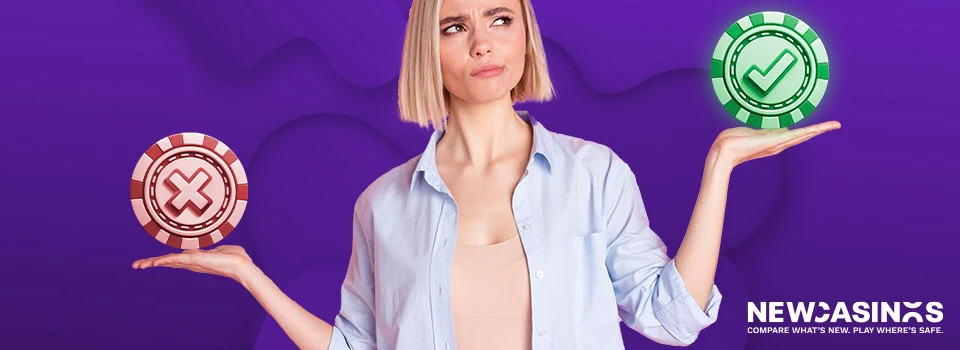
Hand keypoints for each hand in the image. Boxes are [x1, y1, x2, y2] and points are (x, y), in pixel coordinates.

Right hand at [132, 245, 253, 282]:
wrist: (242, 265)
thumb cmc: (237, 258)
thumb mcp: (224, 251)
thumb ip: (218, 250)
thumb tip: (220, 250)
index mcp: (197, 259)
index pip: (176, 259)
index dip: (163, 260)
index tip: (152, 261)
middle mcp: (192, 262)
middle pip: (168, 262)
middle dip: (152, 263)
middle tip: (137, 265)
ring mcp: (192, 262)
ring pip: (169, 261)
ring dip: (153, 262)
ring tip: (139, 265)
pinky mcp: (195, 260)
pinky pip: (176, 258)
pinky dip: (164, 259)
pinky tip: (153, 262)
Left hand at [712, 121, 840, 167]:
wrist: (723, 151)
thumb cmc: (729, 141)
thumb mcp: (747, 133)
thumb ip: (758, 131)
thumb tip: (766, 128)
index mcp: (771, 141)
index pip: (792, 135)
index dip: (805, 131)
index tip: (816, 127)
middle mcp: (777, 144)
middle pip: (803, 135)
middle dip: (819, 130)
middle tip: (835, 125)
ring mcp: (778, 144)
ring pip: (804, 135)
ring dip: (820, 129)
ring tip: (834, 125)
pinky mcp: (777, 142)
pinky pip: (797, 134)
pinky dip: (811, 131)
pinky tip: (821, 128)